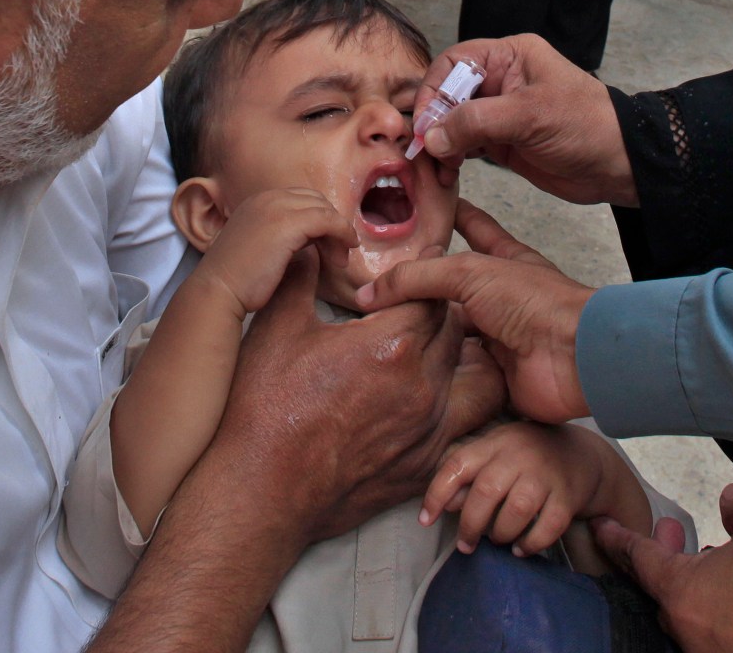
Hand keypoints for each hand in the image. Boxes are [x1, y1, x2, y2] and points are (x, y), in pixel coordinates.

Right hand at [187, 187, 354, 314]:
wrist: (217, 291)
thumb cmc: (236, 281)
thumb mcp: (259, 247)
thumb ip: (281, 237)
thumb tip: (311, 240)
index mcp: (257, 201)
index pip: (301, 200)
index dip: (319, 221)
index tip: (327, 246)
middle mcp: (267, 198)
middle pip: (315, 201)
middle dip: (332, 225)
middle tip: (338, 254)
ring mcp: (277, 207)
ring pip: (324, 210)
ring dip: (339, 233)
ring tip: (340, 259)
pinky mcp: (289, 223)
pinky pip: (328, 221)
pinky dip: (341, 234)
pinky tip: (342, 254)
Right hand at [203, 247, 500, 547]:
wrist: (261, 491)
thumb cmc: (264, 410)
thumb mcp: (276, 329)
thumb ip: (300, 276)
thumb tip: (310, 241)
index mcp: (391, 346)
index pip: (431, 296)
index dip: (422, 278)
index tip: (415, 269)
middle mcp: (422, 387)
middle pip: (454, 332)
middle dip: (440, 313)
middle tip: (419, 305)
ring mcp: (429, 431)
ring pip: (471, 379)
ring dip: (458, 359)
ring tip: (433, 350)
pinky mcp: (425, 465)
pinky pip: (460, 424)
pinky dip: (451, 404)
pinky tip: (425, 398)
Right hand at [360, 203, 592, 423]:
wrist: (573, 359)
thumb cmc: (537, 303)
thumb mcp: (471, 272)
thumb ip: (419, 277)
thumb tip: (371, 292)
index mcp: (503, 262)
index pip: (474, 229)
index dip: (454, 215)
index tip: (431, 204)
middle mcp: (500, 299)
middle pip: (453, 290)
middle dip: (422, 289)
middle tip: (379, 284)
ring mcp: (498, 339)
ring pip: (451, 335)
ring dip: (425, 336)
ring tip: (379, 331)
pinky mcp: (494, 377)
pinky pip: (456, 375)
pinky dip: (434, 375)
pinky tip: (405, 372)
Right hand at [414, 34, 635, 206]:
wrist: (618, 165)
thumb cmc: (585, 126)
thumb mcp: (530, 116)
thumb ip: (477, 122)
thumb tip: (431, 136)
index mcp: (510, 57)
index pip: (454, 63)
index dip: (433, 90)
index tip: (424, 122)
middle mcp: (500, 81)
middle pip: (448, 93)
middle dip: (433, 120)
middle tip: (426, 150)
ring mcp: (499, 113)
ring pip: (452, 122)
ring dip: (440, 143)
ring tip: (438, 167)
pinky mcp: (502, 142)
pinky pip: (464, 145)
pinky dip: (451, 158)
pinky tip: (446, 173)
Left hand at [422, 420, 614, 555]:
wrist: (582, 455)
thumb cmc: (527, 458)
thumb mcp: (496, 456)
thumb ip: (469, 477)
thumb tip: (446, 505)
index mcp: (495, 442)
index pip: (458, 464)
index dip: (437, 493)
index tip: (425, 520)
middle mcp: (520, 455)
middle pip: (486, 491)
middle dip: (470, 525)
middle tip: (466, 543)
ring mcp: (545, 475)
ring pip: (516, 510)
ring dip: (500, 534)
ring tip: (497, 540)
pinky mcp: (568, 496)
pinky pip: (547, 527)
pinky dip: (530, 544)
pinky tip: (521, 548)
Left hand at [594, 486, 732, 652]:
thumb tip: (730, 499)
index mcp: (683, 594)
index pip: (639, 559)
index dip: (620, 537)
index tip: (599, 526)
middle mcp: (695, 633)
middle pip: (667, 593)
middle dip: (670, 558)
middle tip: (674, 531)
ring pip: (700, 615)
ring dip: (706, 583)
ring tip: (724, 555)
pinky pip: (729, 632)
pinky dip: (731, 606)